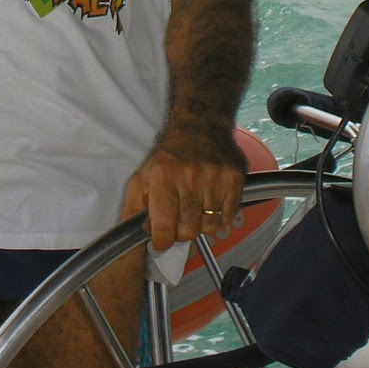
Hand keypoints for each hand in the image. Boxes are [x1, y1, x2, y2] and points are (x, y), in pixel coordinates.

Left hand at [121, 125, 247, 252]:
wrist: (200, 125)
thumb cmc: (169, 155)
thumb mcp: (142, 177)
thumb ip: (134, 208)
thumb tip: (136, 236)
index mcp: (163, 176)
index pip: (164, 225)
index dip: (162, 241)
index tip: (161, 241)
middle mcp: (190, 176)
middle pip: (189, 230)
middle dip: (181, 232)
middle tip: (179, 221)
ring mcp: (215, 177)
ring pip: (210, 227)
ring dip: (201, 224)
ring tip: (196, 208)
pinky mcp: (234, 179)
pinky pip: (228, 217)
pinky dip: (219, 217)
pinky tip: (211, 202)